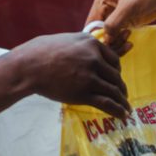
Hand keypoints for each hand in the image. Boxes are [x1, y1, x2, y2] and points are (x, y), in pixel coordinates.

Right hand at [10, 33, 129, 118]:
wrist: (29, 66)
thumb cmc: (41, 51)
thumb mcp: (68, 39)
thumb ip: (83, 45)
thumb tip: (89, 52)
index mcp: (92, 44)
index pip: (114, 60)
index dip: (118, 72)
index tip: (117, 79)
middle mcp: (94, 59)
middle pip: (116, 76)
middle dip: (121, 88)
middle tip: (123, 96)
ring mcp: (90, 76)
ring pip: (114, 90)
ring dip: (122, 101)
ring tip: (126, 109)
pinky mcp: (84, 93)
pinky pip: (107, 103)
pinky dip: (118, 110)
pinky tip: (122, 116)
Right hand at [86, 0, 155, 46]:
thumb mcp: (128, 8)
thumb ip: (113, 24)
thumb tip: (104, 40)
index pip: (91, 23)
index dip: (96, 36)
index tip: (106, 47)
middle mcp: (106, 7)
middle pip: (99, 30)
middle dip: (108, 40)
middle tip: (120, 44)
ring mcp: (117, 15)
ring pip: (109, 35)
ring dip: (116, 41)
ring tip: (128, 39)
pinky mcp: (127, 20)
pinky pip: (119, 35)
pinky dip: (122, 40)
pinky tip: (130, 42)